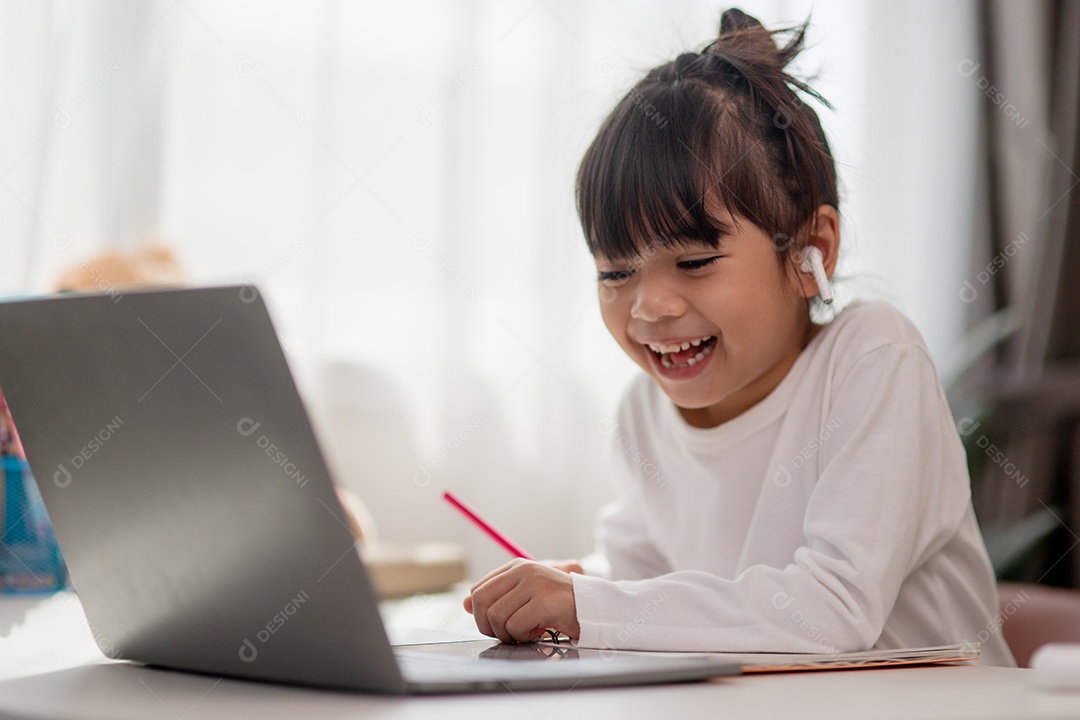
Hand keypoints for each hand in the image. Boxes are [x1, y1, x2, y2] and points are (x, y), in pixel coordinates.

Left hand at [462, 559, 580, 642]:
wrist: (594, 606)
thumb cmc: (559, 603)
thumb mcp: (525, 595)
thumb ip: (497, 597)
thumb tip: (465, 603)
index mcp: (516, 567)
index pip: (478, 590)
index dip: (481, 614)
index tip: (498, 624)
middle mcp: (523, 570)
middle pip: (481, 602)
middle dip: (489, 625)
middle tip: (508, 632)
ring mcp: (534, 584)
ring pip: (497, 616)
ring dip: (509, 633)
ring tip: (528, 630)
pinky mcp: (544, 601)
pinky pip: (515, 626)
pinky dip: (524, 636)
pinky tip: (539, 631)